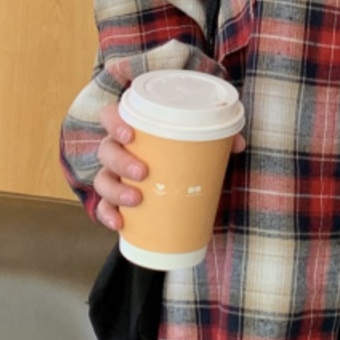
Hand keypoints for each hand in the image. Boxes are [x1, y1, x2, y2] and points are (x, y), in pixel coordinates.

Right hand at [92, 100, 247, 232]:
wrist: (178, 181)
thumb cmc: (182, 153)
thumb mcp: (200, 144)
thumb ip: (219, 138)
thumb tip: (237, 143)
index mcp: (133, 128)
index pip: (110, 116)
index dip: (114, 122)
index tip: (130, 134)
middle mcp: (118, 149)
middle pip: (107, 150)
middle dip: (121, 161)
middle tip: (143, 172)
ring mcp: (114, 175)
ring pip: (102, 179)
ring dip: (115, 190)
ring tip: (136, 200)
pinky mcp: (115, 200)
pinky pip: (103, 207)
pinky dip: (108, 216)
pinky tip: (120, 224)